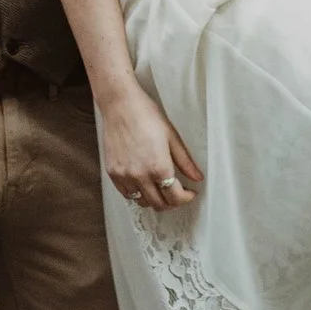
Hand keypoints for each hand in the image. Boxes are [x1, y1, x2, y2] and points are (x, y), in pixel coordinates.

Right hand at [100, 89, 203, 210]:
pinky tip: (144, 183)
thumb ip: (185, 161)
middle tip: (178, 193)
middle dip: (172, 202)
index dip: (186, 198)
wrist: (120, 105)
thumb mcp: (172, 136)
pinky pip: (127, 194)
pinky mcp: (113, 173)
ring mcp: (124, 176)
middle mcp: (140, 175)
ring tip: (161, 188)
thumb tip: (197, 177)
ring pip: (142, 202)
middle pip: (159, 204)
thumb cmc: (146, 115)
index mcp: (158, 167)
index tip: (190, 193)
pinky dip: (137, 194)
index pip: (175, 197)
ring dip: (154, 199)